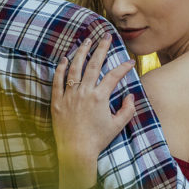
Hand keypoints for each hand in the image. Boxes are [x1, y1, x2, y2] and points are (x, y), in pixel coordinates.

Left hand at [51, 35, 135, 188]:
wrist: (76, 152)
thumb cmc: (97, 140)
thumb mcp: (117, 125)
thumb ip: (127, 110)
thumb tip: (131, 97)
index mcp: (100, 97)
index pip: (114, 76)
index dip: (124, 67)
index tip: (130, 62)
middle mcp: (84, 92)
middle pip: (93, 64)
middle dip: (101, 48)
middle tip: (106, 36)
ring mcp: (69, 95)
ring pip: (75, 68)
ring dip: (81, 52)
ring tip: (86, 41)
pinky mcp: (57, 101)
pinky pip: (58, 81)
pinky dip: (61, 68)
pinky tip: (65, 59)